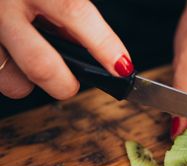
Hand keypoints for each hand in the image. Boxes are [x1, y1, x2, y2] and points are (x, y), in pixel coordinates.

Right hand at [0, 0, 132, 99]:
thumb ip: (68, 7)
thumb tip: (87, 43)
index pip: (75, 12)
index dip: (103, 44)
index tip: (122, 67)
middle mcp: (4, 6)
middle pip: (41, 65)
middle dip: (65, 85)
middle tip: (71, 83)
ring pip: (12, 80)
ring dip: (30, 81)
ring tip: (35, 61)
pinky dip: (10, 72)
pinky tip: (14, 53)